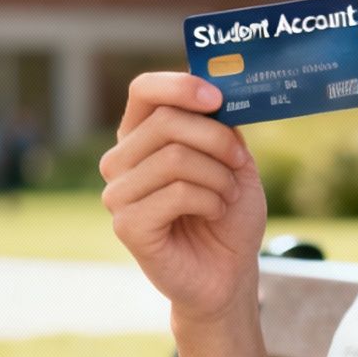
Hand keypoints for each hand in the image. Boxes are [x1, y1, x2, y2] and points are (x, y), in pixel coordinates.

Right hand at [99, 73, 266, 322]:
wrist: (228, 270)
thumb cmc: (228, 212)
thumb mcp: (232, 158)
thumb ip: (219, 124)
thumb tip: (214, 89)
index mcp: (141, 136)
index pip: (144, 90)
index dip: (180, 86)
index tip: (217, 98)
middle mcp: (120, 160)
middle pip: (167, 121)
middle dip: (217, 140)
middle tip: (239, 162)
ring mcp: (118, 193)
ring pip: (174, 158)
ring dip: (218, 176)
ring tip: (227, 195)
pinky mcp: (127, 225)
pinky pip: (177, 193)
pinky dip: (210, 200)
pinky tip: (213, 213)